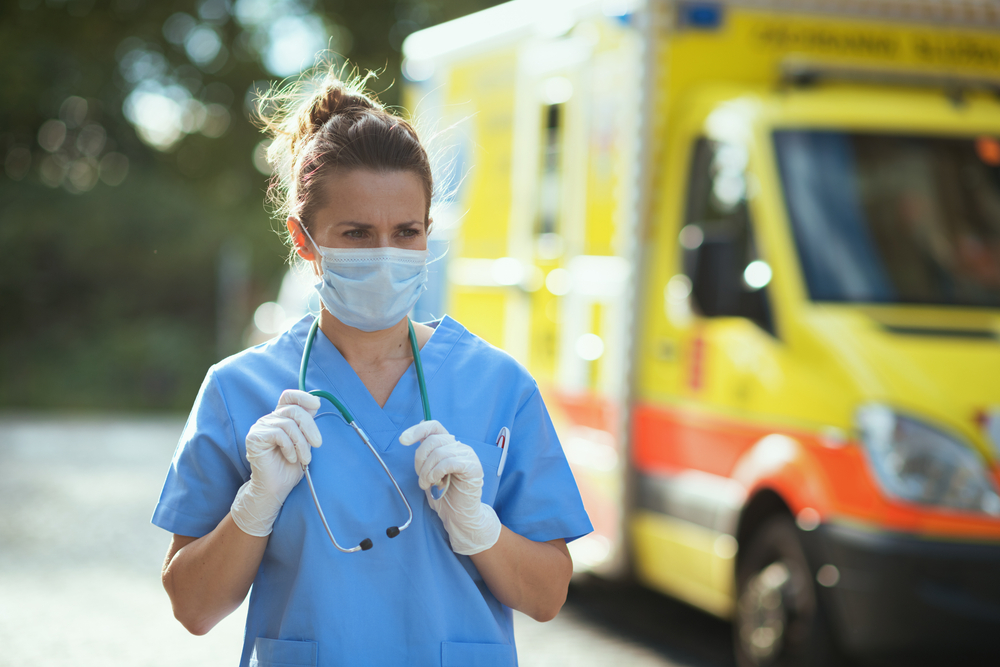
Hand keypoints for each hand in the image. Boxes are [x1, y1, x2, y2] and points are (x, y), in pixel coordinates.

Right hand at [231, 390, 321, 536]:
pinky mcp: (254, 437)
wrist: (277, 488)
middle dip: (310, 427)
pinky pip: (278, 434)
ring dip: (301, 443)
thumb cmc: (291, 467)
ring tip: (304, 459)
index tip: (317, 404)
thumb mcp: (305, 442)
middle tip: (318, 444)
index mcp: (281, 418)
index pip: (288, 396)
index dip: (302, 396)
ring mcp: (260, 427)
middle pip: (293, 410)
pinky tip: (290, 458)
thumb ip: (307, 423)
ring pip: (288, 424)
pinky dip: (289, 447)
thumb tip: (316, 402)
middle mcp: (269, 419)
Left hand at [400, 420, 500, 554]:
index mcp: (449, 445)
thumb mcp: (427, 471)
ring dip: (427, 471)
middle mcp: (460, 447)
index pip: (434, 426)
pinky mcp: (473, 468)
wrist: (457, 516)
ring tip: (426, 484)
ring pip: (440, 452)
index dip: (417, 430)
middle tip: (420, 476)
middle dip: (420, 459)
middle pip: (434, 440)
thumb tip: (415, 430)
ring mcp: (468, 456)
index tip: (403, 440)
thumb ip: (425, 453)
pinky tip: (435, 483)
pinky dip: (436, 473)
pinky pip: (449, 462)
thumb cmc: (443, 495)